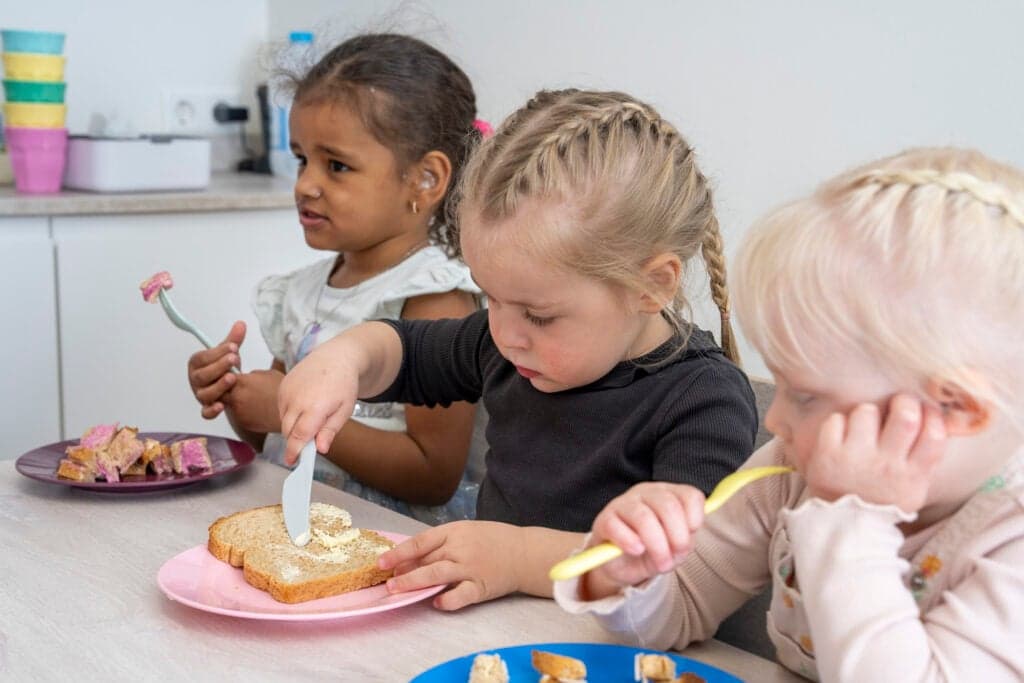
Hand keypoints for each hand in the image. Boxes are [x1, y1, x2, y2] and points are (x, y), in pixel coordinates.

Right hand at [186, 321, 245, 418]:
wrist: (228, 388)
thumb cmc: (224, 368)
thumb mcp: (228, 354)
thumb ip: (233, 341)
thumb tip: (241, 323)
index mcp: (196, 363)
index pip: (203, 357)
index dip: (217, 352)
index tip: (234, 347)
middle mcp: (195, 380)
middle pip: (202, 376)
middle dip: (218, 366)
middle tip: (235, 358)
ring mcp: (200, 395)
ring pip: (205, 394)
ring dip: (218, 386)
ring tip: (233, 378)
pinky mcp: (207, 409)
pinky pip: (205, 413)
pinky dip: (212, 410)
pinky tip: (222, 406)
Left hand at [222, 369, 283, 433]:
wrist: (292, 411)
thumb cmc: (282, 392)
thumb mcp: (266, 375)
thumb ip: (250, 376)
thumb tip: (244, 377)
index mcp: (241, 382)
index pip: (221, 376)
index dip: (224, 375)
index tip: (229, 374)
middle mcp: (235, 397)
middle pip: (218, 391)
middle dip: (224, 388)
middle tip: (234, 386)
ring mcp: (238, 411)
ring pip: (227, 404)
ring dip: (233, 400)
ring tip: (248, 398)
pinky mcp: (243, 422)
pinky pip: (237, 414)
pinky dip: (242, 411)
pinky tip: (255, 408)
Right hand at [277, 339, 360, 464]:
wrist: (336, 357)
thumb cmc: (343, 385)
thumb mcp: (344, 410)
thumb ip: (330, 431)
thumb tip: (319, 450)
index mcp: (315, 407)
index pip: (299, 435)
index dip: (294, 451)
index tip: (292, 462)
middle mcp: (297, 399)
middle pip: (288, 431)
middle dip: (295, 440)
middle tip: (307, 444)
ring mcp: (287, 391)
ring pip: (283, 421)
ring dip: (293, 426)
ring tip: (312, 417)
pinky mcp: (282, 386)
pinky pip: (282, 409)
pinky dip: (290, 414)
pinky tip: (305, 406)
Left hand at [377, 521, 524, 610]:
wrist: (525, 552)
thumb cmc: (493, 540)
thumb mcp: (466, 532)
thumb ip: (441, 544)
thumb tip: (409, 559)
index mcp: (455, 531)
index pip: (420, 541)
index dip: (399, 552)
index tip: (381, 562)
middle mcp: (460, 548)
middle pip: (425, 560)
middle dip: (402, 571)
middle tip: (385, 581)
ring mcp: (471, 567)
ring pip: (436, 575)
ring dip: (414, 583)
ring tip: (397, 590)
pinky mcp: (481, 586)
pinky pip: (461, 594)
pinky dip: (447, 599)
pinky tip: (436, 602)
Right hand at [580, 482, 704, 600]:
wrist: (620, 565)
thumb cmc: (651, 550)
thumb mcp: (674, 547)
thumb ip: (684, 539)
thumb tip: (686, 539)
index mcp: (668, 494)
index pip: (689, 495)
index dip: (695, 519)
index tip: (691, 536)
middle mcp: (646, 493)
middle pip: (668, 506)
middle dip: (678, 538)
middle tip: (675, 557)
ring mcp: (623, 503)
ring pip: (644, 517)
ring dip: (657, 546)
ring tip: (661, 563)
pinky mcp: (604, 519)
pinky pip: (616, 527)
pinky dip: (629, 542)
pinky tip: (636, 551)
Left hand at [804, 394, 945, 512]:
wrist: (843, 524)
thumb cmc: (882, 499)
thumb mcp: (914, 488)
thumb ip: (925, 459)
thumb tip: (939, 416)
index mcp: (913, 475)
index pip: (935, 435)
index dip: (933, 415)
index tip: (925, 411)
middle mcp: (886, 466)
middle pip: (905, 417)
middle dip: (903, 402)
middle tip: (898, 404)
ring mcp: (856, 459)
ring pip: (867, 412)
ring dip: (866, 412)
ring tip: (864, 426)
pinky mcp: (828, 455)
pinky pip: (836, 420)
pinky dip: (838, 422)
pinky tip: (842, 435)